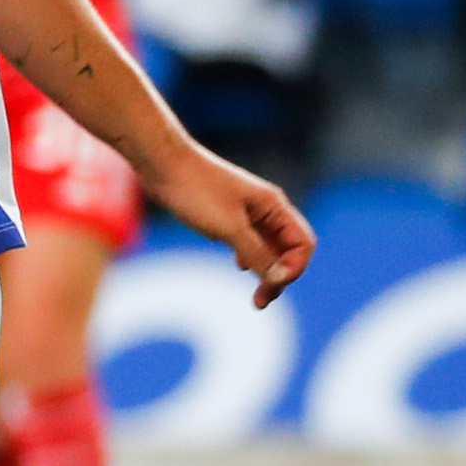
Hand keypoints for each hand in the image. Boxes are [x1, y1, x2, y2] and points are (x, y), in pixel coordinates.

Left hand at [153, 149, 315, 308]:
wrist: (163, 164)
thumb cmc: (196, 191)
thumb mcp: (229, 228)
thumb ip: (257, 253)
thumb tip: (278, 280)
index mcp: (274, 207)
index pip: (303, 244)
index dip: (293, 269)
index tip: (269, 285)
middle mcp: (267, 208)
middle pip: (289, 248)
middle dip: (281, 276)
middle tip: (260, 301)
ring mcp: (248, 211)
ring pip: (269, 246)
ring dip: (267, 271)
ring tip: (256, 296)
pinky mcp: (228, 214)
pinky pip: (251, 240)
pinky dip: (251, 257)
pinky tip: (240, 266)